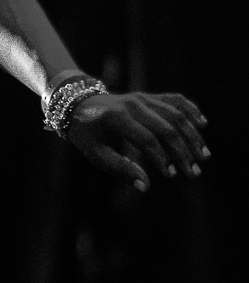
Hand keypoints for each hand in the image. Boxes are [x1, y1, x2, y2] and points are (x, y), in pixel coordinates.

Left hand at [66, 89, 209, 191]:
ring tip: (204, 156)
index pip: (147, 140)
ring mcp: (143, 97)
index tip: (170, 175)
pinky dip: (190, 110)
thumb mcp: (95, 154)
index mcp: (117, 118)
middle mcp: (133, 104)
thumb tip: (145, 186)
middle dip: (183, 152)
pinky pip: (175, 100)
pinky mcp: (148, 96)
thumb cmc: (87, 135)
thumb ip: (119, 169)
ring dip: (192, 136)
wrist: (78, 105)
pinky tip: (203, 124)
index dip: (161, 158)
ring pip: (175, 114)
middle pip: (167, 128)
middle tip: (194, 172)